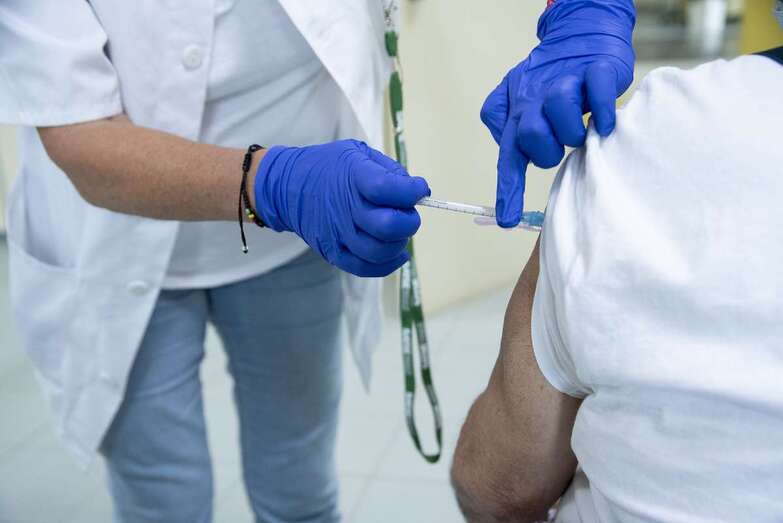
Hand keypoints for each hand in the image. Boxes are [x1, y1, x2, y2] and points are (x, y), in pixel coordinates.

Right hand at [254, 140, 429, 276]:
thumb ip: (390, 171)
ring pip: (379, 251)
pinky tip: (397, 253)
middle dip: (408, 220)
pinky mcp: (333, 252)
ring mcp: (337, 233)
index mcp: (353, 176)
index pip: (387, 189)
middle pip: (387, 226)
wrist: (287, 186)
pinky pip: (365, 268)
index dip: (411, 191)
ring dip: (398, 242)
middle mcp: (344, 207)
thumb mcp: (358, 154)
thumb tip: (421, 192)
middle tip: (407, 212)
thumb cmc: (330, 168)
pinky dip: (388, 264)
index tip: (419, 189)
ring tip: (398, 230)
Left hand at [481, 0, 634, 226]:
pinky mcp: (596, 71)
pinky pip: (596, 91)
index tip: (506, 219)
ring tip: (582, 130)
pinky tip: (604, 120)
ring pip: (559, 110)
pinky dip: (601, 109)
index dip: (508, 190)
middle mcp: (538, 100)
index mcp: (519, 114)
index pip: (508, 156)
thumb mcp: (516, 99)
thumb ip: (504, 125)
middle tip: (561, 145)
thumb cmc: (548, 77)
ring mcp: (567, 84)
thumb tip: (507, 150)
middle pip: (531, 135)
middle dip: (547, 150)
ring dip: (572, 130)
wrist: (580, 35)